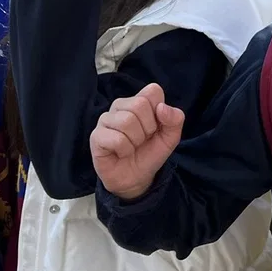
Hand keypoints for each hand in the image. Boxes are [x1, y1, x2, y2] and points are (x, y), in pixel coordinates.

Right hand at [90, 83, 184, 200]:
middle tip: (142, 140)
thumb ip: (175, 119)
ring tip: (132, 146)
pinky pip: (116, 139)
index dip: (160, 112)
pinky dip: (125, 150)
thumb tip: (162, 107)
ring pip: (127, 121)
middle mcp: (120, 106)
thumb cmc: (150, 153)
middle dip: (148, 128)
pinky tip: (121, 153)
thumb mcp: (170, 138)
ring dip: (136, 141)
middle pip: (139, 104)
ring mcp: (105, 120)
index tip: (156, 127)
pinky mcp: (96, 136)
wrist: (136, 179)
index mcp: (139, 100)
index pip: (153, 91)